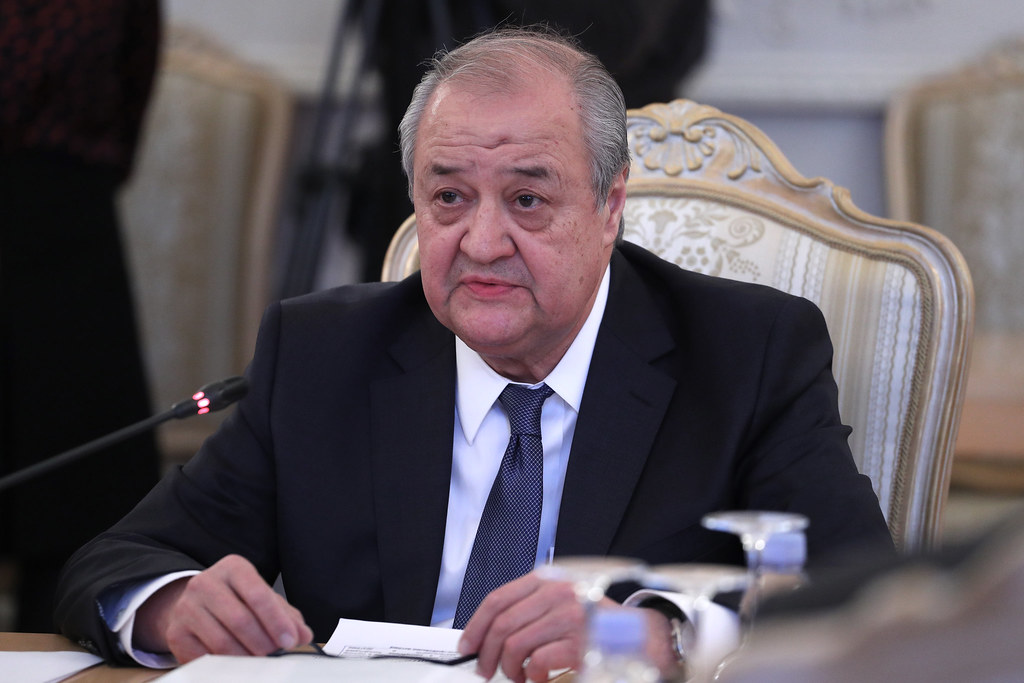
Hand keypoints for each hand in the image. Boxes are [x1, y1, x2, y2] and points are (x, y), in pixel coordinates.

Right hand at [133, 554, 312, 663]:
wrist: (196, 604)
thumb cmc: (237, 600)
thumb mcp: (263, 599)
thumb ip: (286, 615)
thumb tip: (303, 635)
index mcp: (233, 568)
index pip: (259, 595)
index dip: (277, 621)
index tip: (290, 641)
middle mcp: (206, 582)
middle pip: (240, 620)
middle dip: (263, 643)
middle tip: (276, 656)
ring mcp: (186, 607)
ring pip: (222, 642)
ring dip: (246, 658)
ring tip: (260, 663)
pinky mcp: (175, 633)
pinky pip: (204, 657)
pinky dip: (225, 666)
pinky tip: (237, 666)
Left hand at [457, 572, 589, 681]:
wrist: (643, 636)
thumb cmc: (599, 622)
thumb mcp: (563, 601)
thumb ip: (531, 608)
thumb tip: (489, 634)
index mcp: (549, 580)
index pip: (498, 599)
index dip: (476, 625)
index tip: (468, 644)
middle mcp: (557, 593)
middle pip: (502, 624)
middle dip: (487, 653)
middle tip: (486, 669)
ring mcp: (569, 616)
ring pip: (515, 645)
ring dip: (511, 669)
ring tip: (520, 676)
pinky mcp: (580, 642)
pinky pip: (538, 662)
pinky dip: (533, 675)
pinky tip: (540, 678)